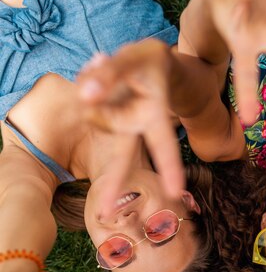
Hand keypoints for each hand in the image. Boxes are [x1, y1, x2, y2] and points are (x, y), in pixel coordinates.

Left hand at [76, 39, 183, 215]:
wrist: (147, 60)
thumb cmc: (149, 62)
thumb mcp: (136, 58)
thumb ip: (111, 74)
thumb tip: (84, 96)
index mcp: (154, 116)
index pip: (164, 145)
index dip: (170, 168)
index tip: (175, 192)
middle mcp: (136, 126)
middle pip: (123, 158)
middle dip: (114, 184)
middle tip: (102, 213)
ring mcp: (117, 123)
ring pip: (92, 113)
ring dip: (92, 87)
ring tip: (106, 65)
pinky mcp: (102, 116)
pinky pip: (84, 103)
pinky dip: (86, 83)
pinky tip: (98, 71)